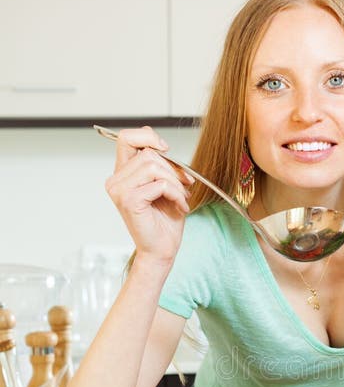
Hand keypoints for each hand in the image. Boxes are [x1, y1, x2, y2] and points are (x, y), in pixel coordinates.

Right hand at [105, 126, 194, 264]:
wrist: (162, 250)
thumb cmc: (164, 221)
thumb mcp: (165, 185)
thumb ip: (159, 164)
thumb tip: (163, 146)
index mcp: (122, 174)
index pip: (127, 138)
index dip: (148, 136)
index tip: (166, 150)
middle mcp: (116, 180)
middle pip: (148, 153)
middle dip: (173, 168)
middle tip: (186, 185)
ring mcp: (120, 190)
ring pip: (154, 166)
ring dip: (176, 183)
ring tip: (182, 198)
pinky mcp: (130, 201)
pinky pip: (160, 185)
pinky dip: (176, 194)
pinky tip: (180, 206)